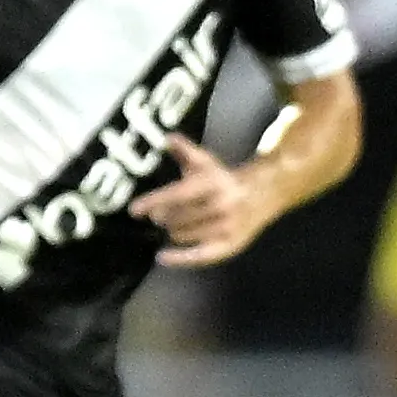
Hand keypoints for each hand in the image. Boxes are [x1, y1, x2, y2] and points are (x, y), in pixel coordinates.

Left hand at [131, 137, 286, 267]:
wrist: (262, 195)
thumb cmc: (223, 179)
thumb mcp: (205, 162)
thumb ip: (185, 151)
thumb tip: (167, 138)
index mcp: (214, 183)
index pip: (178, 194)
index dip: (154, 201)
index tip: (134, 210)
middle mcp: (222, 205)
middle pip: (177, 218)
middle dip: (163, 217)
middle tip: (158, 216)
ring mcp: (227, 227)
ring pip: (183, 236)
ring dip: (173, 231)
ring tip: (174, 225)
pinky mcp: (230, 246)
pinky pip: (199, 256)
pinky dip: (179, 258)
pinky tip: (162, 257)